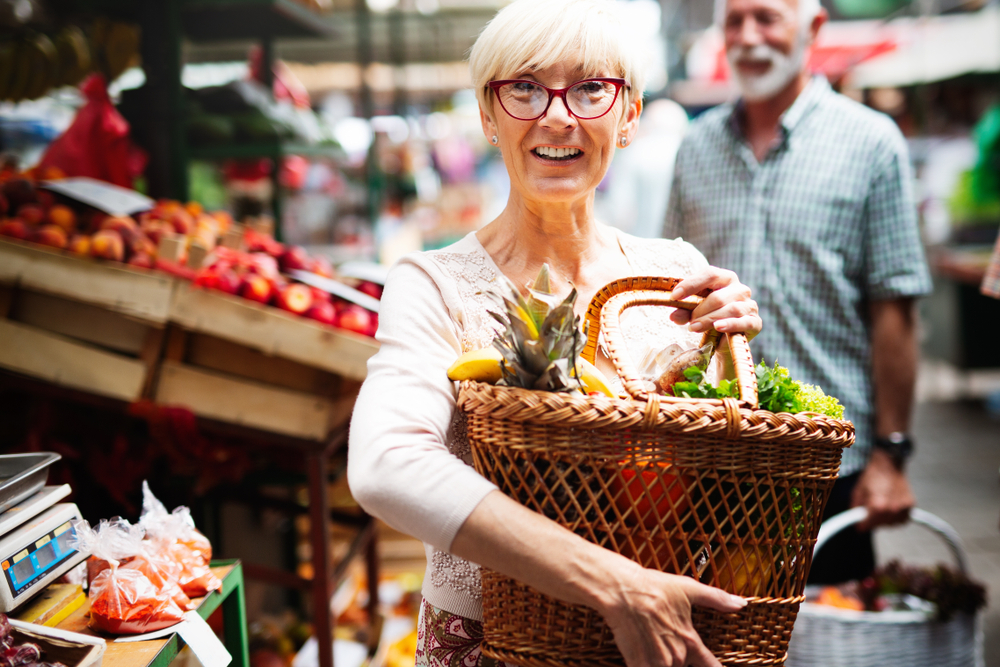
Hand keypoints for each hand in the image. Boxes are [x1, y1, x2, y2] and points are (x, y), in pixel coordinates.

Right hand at [600, 565, 745, 666]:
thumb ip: (716, 599)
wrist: (622, 590)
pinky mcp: (637, 663)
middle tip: (664, 636)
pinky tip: (642, 650)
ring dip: (662, 660)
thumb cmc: (654, 587)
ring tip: (653, 641)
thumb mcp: (688, 589)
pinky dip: (647, 662)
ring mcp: (656, 662)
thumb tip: (741, 603)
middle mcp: (676, 656)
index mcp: (690, 642)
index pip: (711, 666)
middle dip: (678, 657)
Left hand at [668, 267, 760, 339]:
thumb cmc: (708, 319)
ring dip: (709, 319)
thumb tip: (674, 315)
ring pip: (730, 309)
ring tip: (694, 328)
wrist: (724, 341)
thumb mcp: (693, 313)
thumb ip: (684, 312)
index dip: (691, 284)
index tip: (675, 296)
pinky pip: (743, 321)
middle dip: (700, 309)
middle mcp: (740, 289)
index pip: (710, 274)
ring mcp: (750, 305)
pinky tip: (718, 327)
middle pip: (718, 296)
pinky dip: (729, 324)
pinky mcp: (755, 322)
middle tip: (688, 321)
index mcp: (725, 279)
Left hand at [851, 449, 914, 529]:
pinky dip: (895, 517)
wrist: (888, 465)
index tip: (859, 527)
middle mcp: (892, 508)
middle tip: (869, 512)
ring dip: (884, 520)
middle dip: (873, 521)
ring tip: (880, 507)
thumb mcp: (857, 492)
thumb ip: (856, 509)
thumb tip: (856, 523)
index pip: (868, 524)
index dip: (862, 525)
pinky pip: (902, 520)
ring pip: (891, 524)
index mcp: (878, 504)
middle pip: (880, 525)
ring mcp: (903, 507)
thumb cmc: (871, 477)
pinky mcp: (911, 505)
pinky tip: (890, 508)